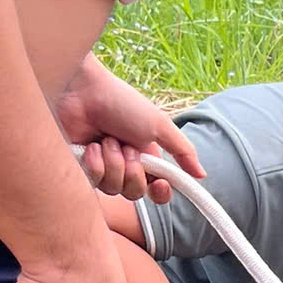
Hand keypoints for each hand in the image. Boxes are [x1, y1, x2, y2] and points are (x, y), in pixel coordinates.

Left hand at [58, 56, 204, 204]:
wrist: (79, 89)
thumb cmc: (119, 101)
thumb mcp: (159, 124)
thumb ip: (182, 150)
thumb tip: (202, 175)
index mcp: (144, 155)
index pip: (156, 189)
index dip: (160, 193)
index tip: (160, 185)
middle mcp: (123, 164)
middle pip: (136, 193)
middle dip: (133, 172)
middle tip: (125, 146)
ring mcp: (100, 167)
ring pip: (115, 190)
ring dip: (114, 164)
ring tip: (105, 139)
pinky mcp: (79, 168)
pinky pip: (94, 183)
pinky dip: (95, 164)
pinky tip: (90, 146)